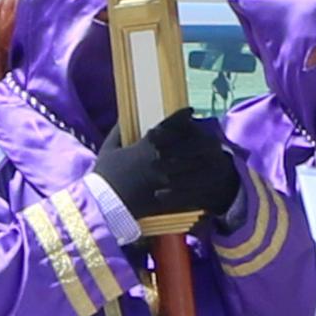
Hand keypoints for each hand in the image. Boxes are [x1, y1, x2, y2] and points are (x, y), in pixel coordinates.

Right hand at [89, 109, 242, 227]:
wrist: (104, 204)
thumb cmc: (104, 176)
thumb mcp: (108, 149)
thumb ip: (117, 132)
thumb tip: (123, 119)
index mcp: (144, 146)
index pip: (168, 126)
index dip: (181, 117)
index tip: (190, 111)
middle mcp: (158, 160)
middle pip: (187, 145)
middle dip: (200, 138)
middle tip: (209, 135)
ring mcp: (164, 179)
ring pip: (191, 166)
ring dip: (203, 160)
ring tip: (212, 156)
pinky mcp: (166, 196)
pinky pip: (186, 188)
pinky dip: (197, 184)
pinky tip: (205, 181)